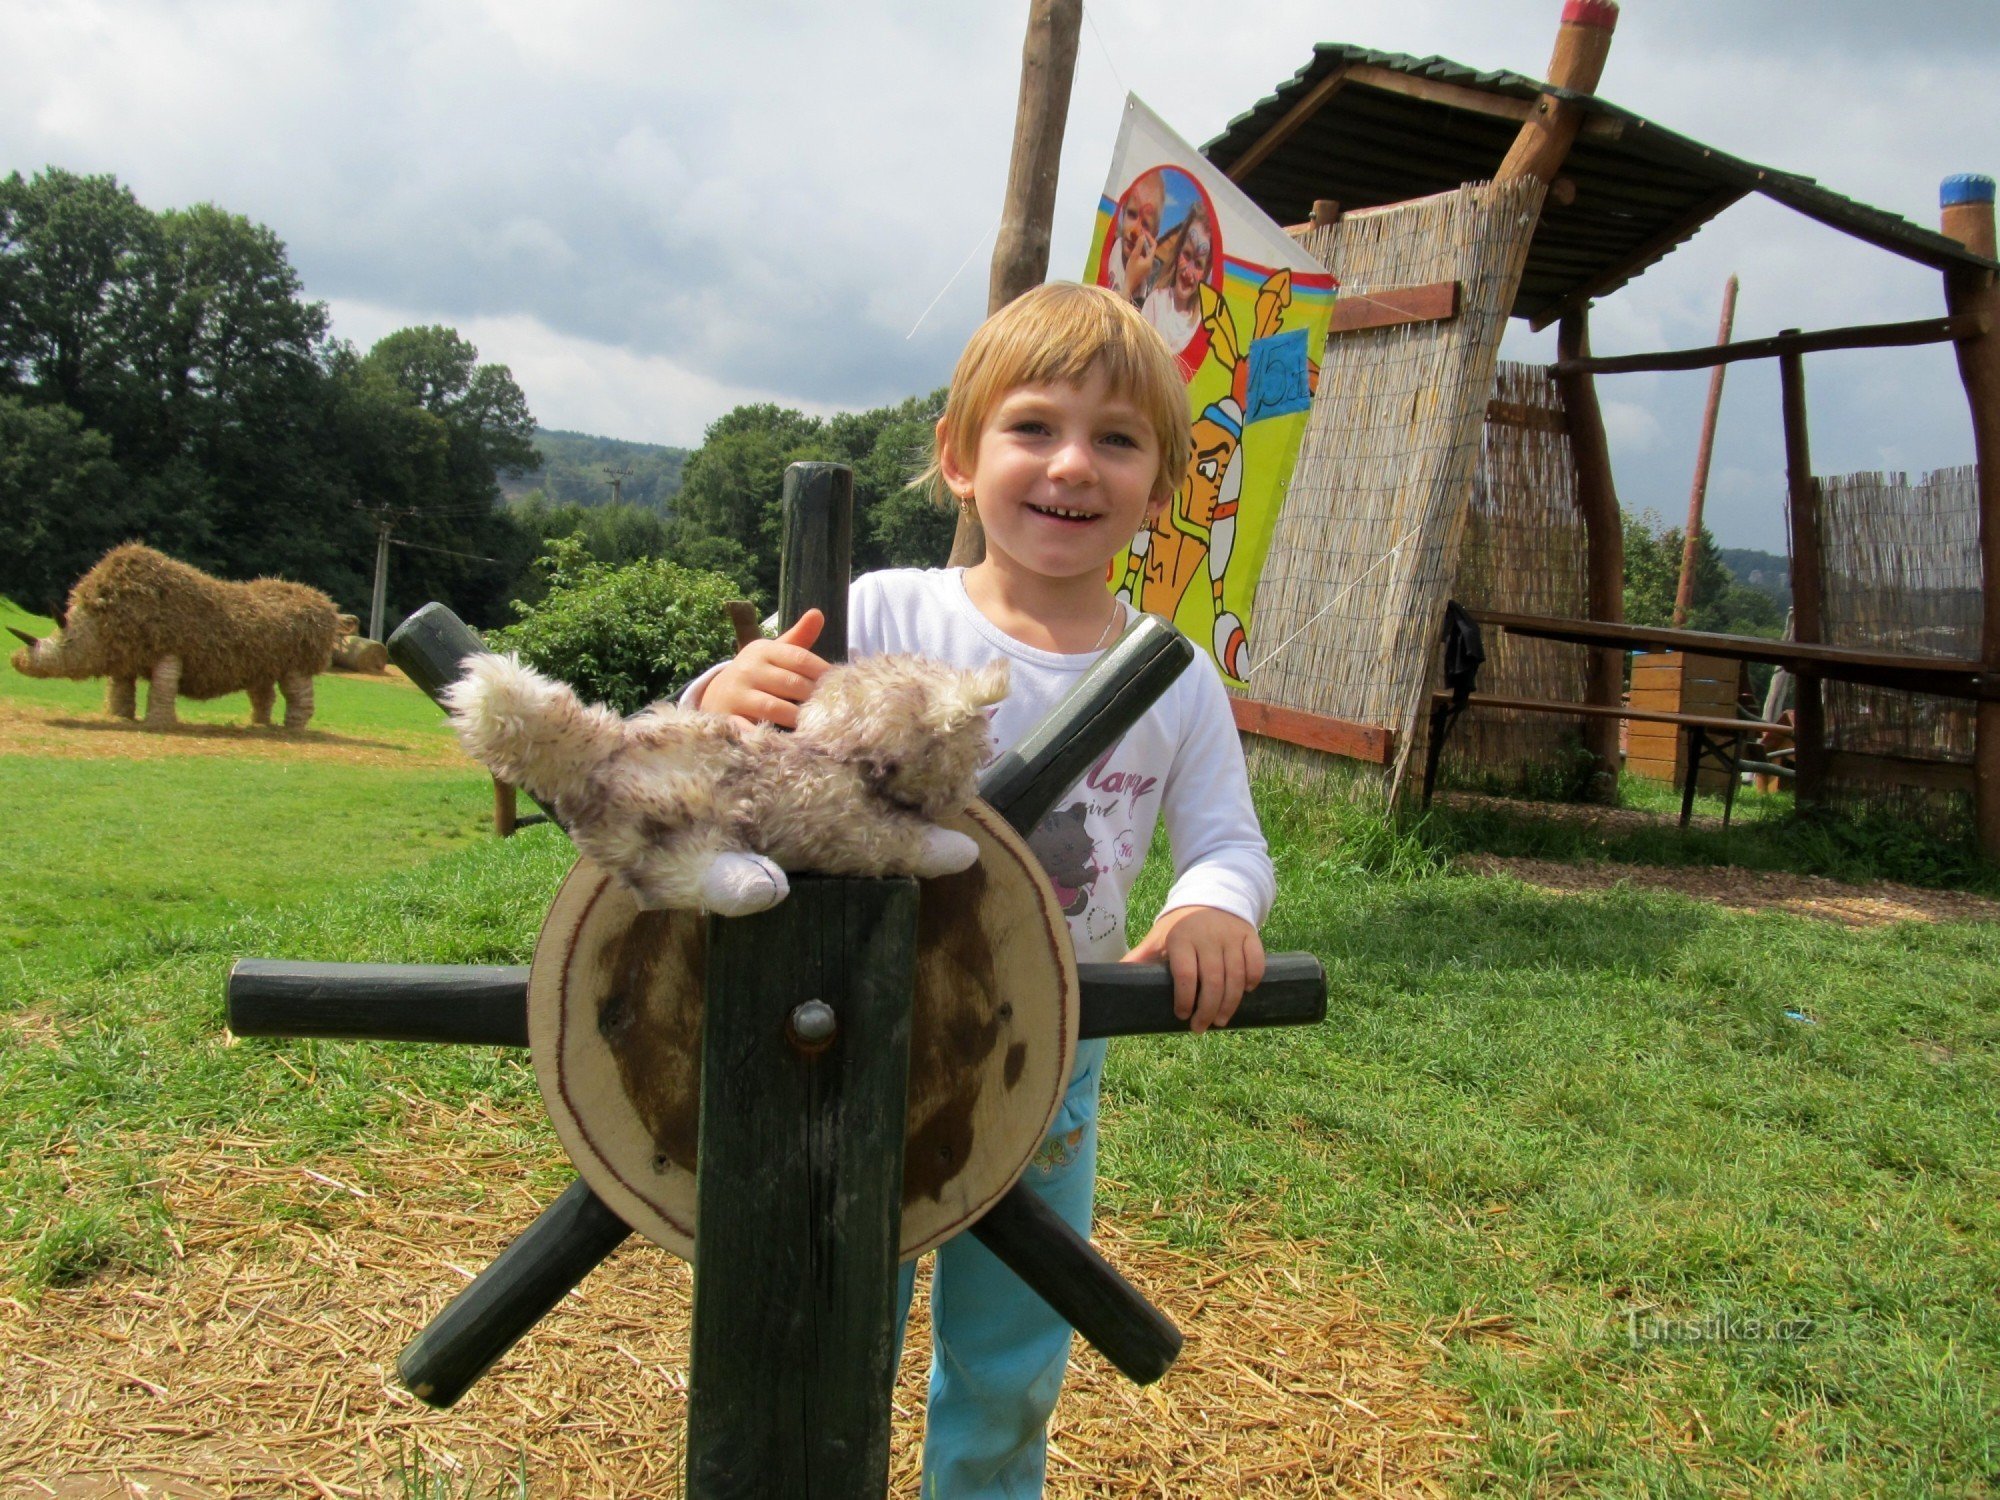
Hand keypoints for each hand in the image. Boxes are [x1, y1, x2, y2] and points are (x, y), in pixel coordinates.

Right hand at [700, 609, 829, 727]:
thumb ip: (798, 638)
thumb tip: (818, 613)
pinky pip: (751, 728)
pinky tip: (788, 744)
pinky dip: (769, 736)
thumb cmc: (756, 675)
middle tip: (836, 711)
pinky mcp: (727, 718)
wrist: (715, 695)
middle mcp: (748, 669)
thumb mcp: (774, 654)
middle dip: (814, 698)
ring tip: (818, 728)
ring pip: (775, 707)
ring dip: (798, 718)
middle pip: (791, 683)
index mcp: (763, 650)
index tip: (842, 685)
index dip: (823, 672)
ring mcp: (736, 694)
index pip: (800, 658)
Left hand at [1122, 906, 1264, 1034]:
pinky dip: (1253, 979)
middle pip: (1212, 980)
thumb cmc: (1181, 924)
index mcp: (1181, 938)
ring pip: (1236, 976)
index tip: (1181, 1015)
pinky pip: (1256, 961)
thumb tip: (1114, 976)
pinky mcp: (1249, 936)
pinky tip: (1246, 993)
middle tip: (1201, 1028)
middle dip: (1207, 1009)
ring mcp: (1231, 936)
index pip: (1185, 974)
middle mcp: (1207, 937)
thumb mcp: (1159, 936)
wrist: (1212, 895)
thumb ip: (1141, 957)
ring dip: (1230, 1002)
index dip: (1185, 998)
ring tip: (1221, 1020)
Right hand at [1123, 232, 1155, 301]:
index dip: (1149, 237)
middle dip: (1145, 241)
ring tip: (1136, 241)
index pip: (1153, 245)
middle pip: (1150, 249)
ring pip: (1147, 253)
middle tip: (1139, 235)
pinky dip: (1141, 252)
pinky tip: (1134, 250)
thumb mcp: (1134, 257)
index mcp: (1150, 259)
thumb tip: (1142, 236)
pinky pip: (1144, 257)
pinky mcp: (1144, 269)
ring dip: (1142, 247)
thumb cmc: (1131, 271)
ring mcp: (1148, 266)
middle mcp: (1151, 262)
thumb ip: (1138, 246)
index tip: (1143, 232)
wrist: (1130, 285)